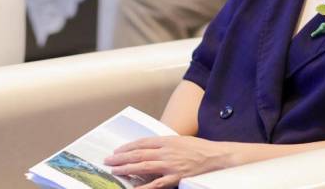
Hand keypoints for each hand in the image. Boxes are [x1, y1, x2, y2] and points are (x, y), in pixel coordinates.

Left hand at [105, 136, 235, 187]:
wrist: (215, 156)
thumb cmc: (199, 148)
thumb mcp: (181, 140)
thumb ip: (165, 144)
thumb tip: (148, 148)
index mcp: (168, 140)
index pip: (142, 143)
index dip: (128, 147)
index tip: (117, 151)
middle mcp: (167, 151)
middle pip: (139, 154)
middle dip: (121, 157)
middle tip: (108, 160)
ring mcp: (170, 165)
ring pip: (143, 166)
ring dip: (126, 168)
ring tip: (114, 170)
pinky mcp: (175, 177)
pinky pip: (156, 184)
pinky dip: (143, 187)